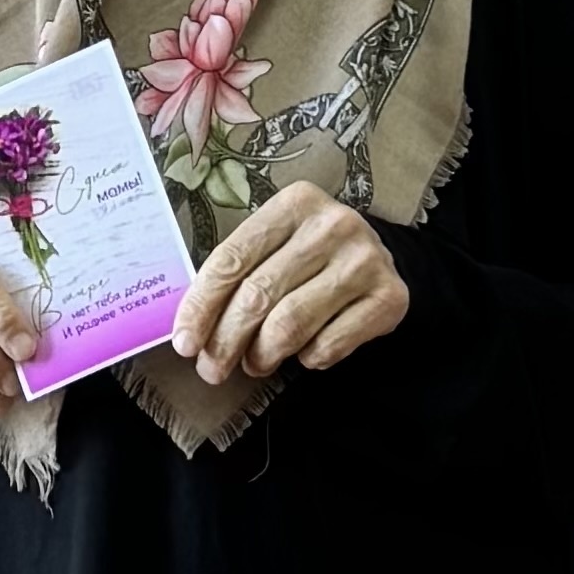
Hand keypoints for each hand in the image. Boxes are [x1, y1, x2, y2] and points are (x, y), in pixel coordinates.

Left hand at [173, 182, 409, 385]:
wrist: (382, 259)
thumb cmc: (312, 256)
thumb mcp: (277, 245)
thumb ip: (239, 271)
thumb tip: (191, 328)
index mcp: (294, 203)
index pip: (233, 259)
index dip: (202, 305)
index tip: (185, 342)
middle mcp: (333, 225)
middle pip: (258, 294)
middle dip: (226, 340)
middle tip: (212, 369)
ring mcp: (365, 261)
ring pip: (290, 324)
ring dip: (262, 355)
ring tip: (255, 363)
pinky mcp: (389, 298)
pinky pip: (329, 345)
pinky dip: (307, 359)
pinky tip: (302, 354)